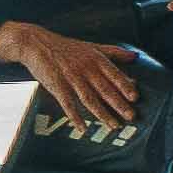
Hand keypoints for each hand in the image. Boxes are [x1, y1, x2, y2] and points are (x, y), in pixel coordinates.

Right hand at [2, 18, 154, 137]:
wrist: (37, 44)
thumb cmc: (67, 47)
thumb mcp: (92, 46)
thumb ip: (114, 52)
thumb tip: (136, 56)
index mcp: (96, 59)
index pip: (114, 74)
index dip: (125, 86)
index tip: (136, 98)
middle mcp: (86, 69)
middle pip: (105, 89)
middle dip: (119, 104)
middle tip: (132, 117)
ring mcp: (71, 78)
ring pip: (90, 99)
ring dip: (103, 114)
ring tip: (114, 125)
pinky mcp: (57, 86)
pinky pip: (68, 104)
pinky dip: (75, 117)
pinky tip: (82, 128)